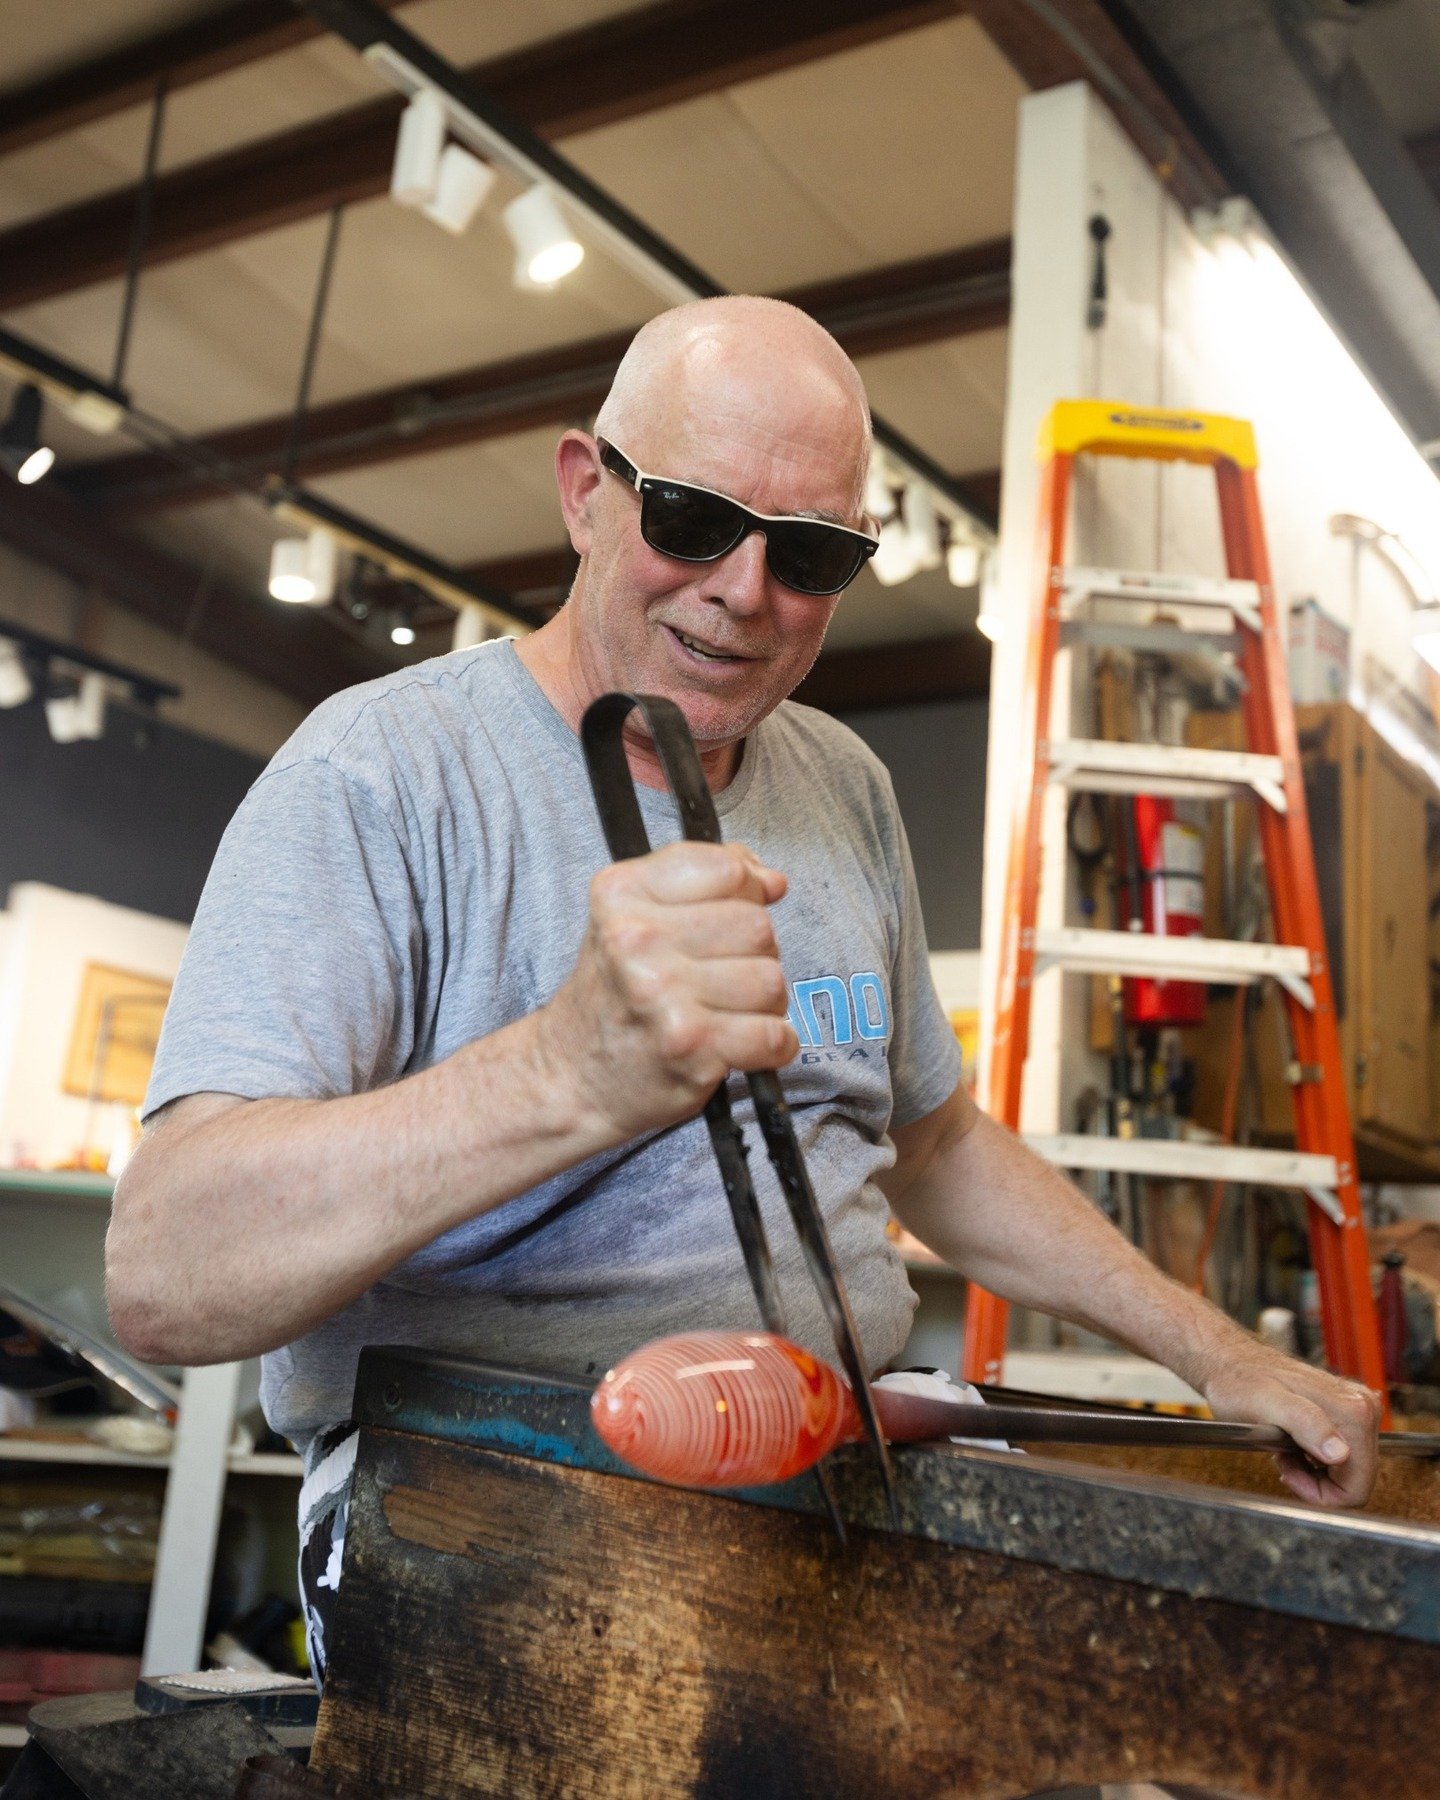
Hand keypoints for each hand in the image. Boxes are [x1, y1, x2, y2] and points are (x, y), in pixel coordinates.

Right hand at [540, 841, 797, 1143]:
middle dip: (753, 954)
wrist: (572, 1075)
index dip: (744, 893)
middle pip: (757, 926)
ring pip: (771, 979)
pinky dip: (773, 1046)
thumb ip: (703, 880)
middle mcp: (636, 938)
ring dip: (763, 1003)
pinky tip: (740, 1044)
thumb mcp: (635, 916)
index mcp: (622, 893)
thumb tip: (771, 880)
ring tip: (723, 1011)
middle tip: (717, 977)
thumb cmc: (615, 994)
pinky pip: (775, 1034)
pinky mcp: (690, 1045)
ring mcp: (662, 993)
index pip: (728, 868)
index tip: (726, 917)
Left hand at [1199, 1345, 1380, 1508]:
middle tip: (1283, 1459)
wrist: (1233, 1362)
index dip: (1322, 1494)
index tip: (1288, 1474)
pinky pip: (1342, 1459)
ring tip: (1284, 1451)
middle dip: (1318, 1483)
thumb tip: (1341, 1453)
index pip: (1358, 1486)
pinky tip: (1292, 1445)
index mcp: (1353, 1412)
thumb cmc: (1241, 1381)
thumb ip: (1304, 1423)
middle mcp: (1363, 1409)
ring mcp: (1357, 1412)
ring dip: (1315, 1473)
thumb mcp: (1264, 1404)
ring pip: (1348, 1472)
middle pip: (1357, 1481)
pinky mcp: (1346, 1416)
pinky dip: (1316, 1462)